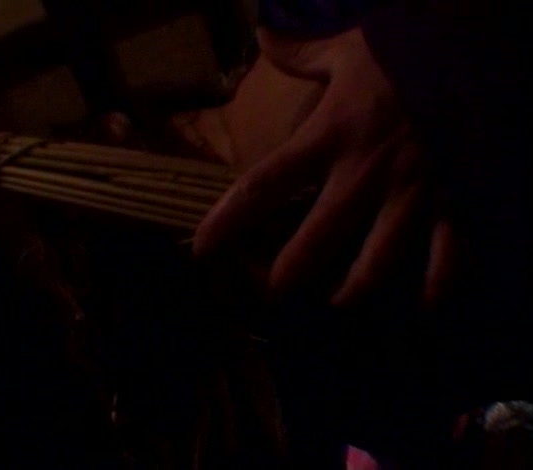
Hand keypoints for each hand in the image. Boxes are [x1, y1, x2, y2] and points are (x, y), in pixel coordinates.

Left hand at [194, 27, 454, 306]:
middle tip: (276, 292)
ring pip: (375, 267)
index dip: (226, 222)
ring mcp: (412, 194)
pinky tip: (422, 304)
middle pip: (313, 244)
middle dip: (287, 280)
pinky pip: (446, 260)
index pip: (263, 185)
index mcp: (330, 135)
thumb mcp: (348, 47)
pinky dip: (434, 289)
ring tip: (337, 301)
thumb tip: (262, 35)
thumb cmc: (407, 54)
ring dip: (351, 294)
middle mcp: (364, 173)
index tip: (202, 250)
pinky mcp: (456, 203)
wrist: (482, 49)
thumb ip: (301, 51)